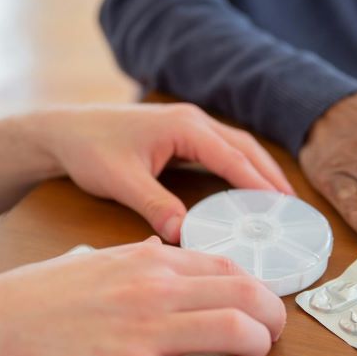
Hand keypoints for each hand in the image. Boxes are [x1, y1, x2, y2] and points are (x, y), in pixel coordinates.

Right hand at [0, 238, 285, 355]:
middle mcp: (155, 288)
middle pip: (249, 292)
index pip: (228, 264)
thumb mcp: (85, 260)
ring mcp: (146, 332)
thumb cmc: (25, 301)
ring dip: (258, 347)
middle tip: (269, 335)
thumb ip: (129, 255)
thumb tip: (159, 248)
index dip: (254, 288)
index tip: (254, 307)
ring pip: (240, 329)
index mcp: (146, 260)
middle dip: (273, 316)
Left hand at [25, 103, 293, 241]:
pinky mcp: (180, 135)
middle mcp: (191, 121)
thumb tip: (182, 234)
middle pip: (244, 147)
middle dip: (270, 174)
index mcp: (183, 127)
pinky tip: (246, 186)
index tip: (281, 205)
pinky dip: (240, 167)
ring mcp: (187, 125)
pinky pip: (221, 150)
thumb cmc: (89, 148)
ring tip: (280, 197)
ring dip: (259, 169)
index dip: (258, 182)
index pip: (232, 157)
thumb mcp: (121, 180)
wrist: (63, 131)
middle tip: (293, 204)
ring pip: (236, 146)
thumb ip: (154, 205)